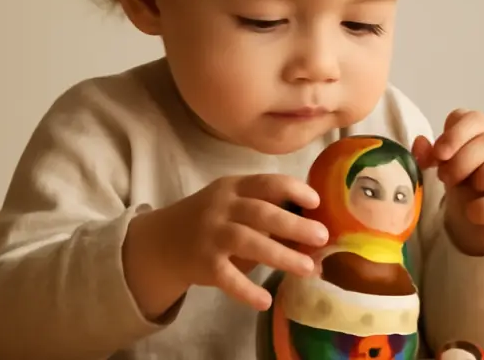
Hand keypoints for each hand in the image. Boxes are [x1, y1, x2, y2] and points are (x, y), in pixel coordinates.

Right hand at [124, 174, 328, 317]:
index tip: (316, 202)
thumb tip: (312, 224)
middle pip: (261, 213)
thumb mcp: (232, 202)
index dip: (293, 190)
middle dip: (294, 224)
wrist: (162, 242)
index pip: (267, 182)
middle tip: (322, 236)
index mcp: (235, 188)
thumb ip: (264, 207)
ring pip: (248, 242)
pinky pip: (227, 278)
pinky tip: (266, 300)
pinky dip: (246, 290)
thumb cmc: (211, 220)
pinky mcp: (203, 264)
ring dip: (281, 255)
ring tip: (308, 268)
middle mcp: (222, 208)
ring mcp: (211, 235)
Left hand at [413, 109, 483, 255]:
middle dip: (458, 162)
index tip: (439, 154)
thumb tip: (420, 143)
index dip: (453, 134)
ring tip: (460, 191)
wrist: (479, 217)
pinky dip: (480, 210)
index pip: (473, 118)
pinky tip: (473, 212)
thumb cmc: (462, 180)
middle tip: (444, 177)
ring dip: (471, 182)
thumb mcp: (442, 164)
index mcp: (483, 129)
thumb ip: (430, 153)